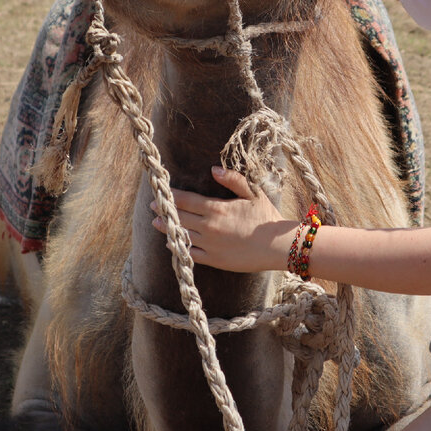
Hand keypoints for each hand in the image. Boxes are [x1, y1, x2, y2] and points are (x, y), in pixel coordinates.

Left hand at [153, 166, 297, 273]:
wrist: (277, 246)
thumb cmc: (266, 218)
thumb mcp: (253, 193)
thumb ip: (233, 180)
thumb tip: (213, 169)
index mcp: (217, 209)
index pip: (187, 200)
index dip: (172, 196)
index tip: (161, 193)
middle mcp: (209, 227)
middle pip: (180, 217)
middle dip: (165, 211)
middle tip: (153, 207)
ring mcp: (210, 245)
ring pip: (182, 235)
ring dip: (168, 228)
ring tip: (157, 223)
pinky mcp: (214, 260)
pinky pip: (190, 253)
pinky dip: (179, 247)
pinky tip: (173, 243)